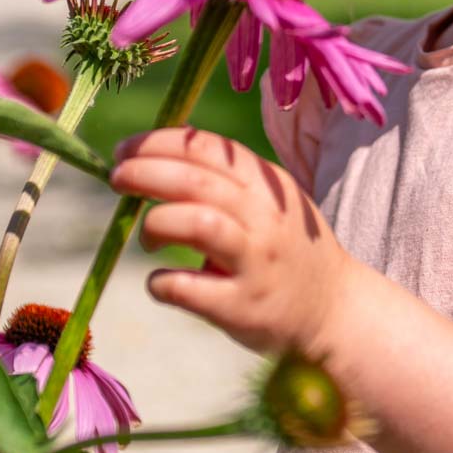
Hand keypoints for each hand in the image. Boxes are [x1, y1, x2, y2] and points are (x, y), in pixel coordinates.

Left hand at [109, 126, 355, 356]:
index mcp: (268, 186)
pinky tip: (161, 283)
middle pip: (195, 180)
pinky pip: (187, 287)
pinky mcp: (242, 308)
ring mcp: (255, 263)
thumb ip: (230, 177)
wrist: (334, 310)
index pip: (208, 148)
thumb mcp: (274, 201)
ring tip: (149, 239)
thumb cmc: (288, 249)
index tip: (125, 148)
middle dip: (145, 172)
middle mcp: (264, 218)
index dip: (159, 142)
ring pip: (197, 223)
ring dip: (156, 223)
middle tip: (117, 179)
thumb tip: (164, 148)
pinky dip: (161, 282)